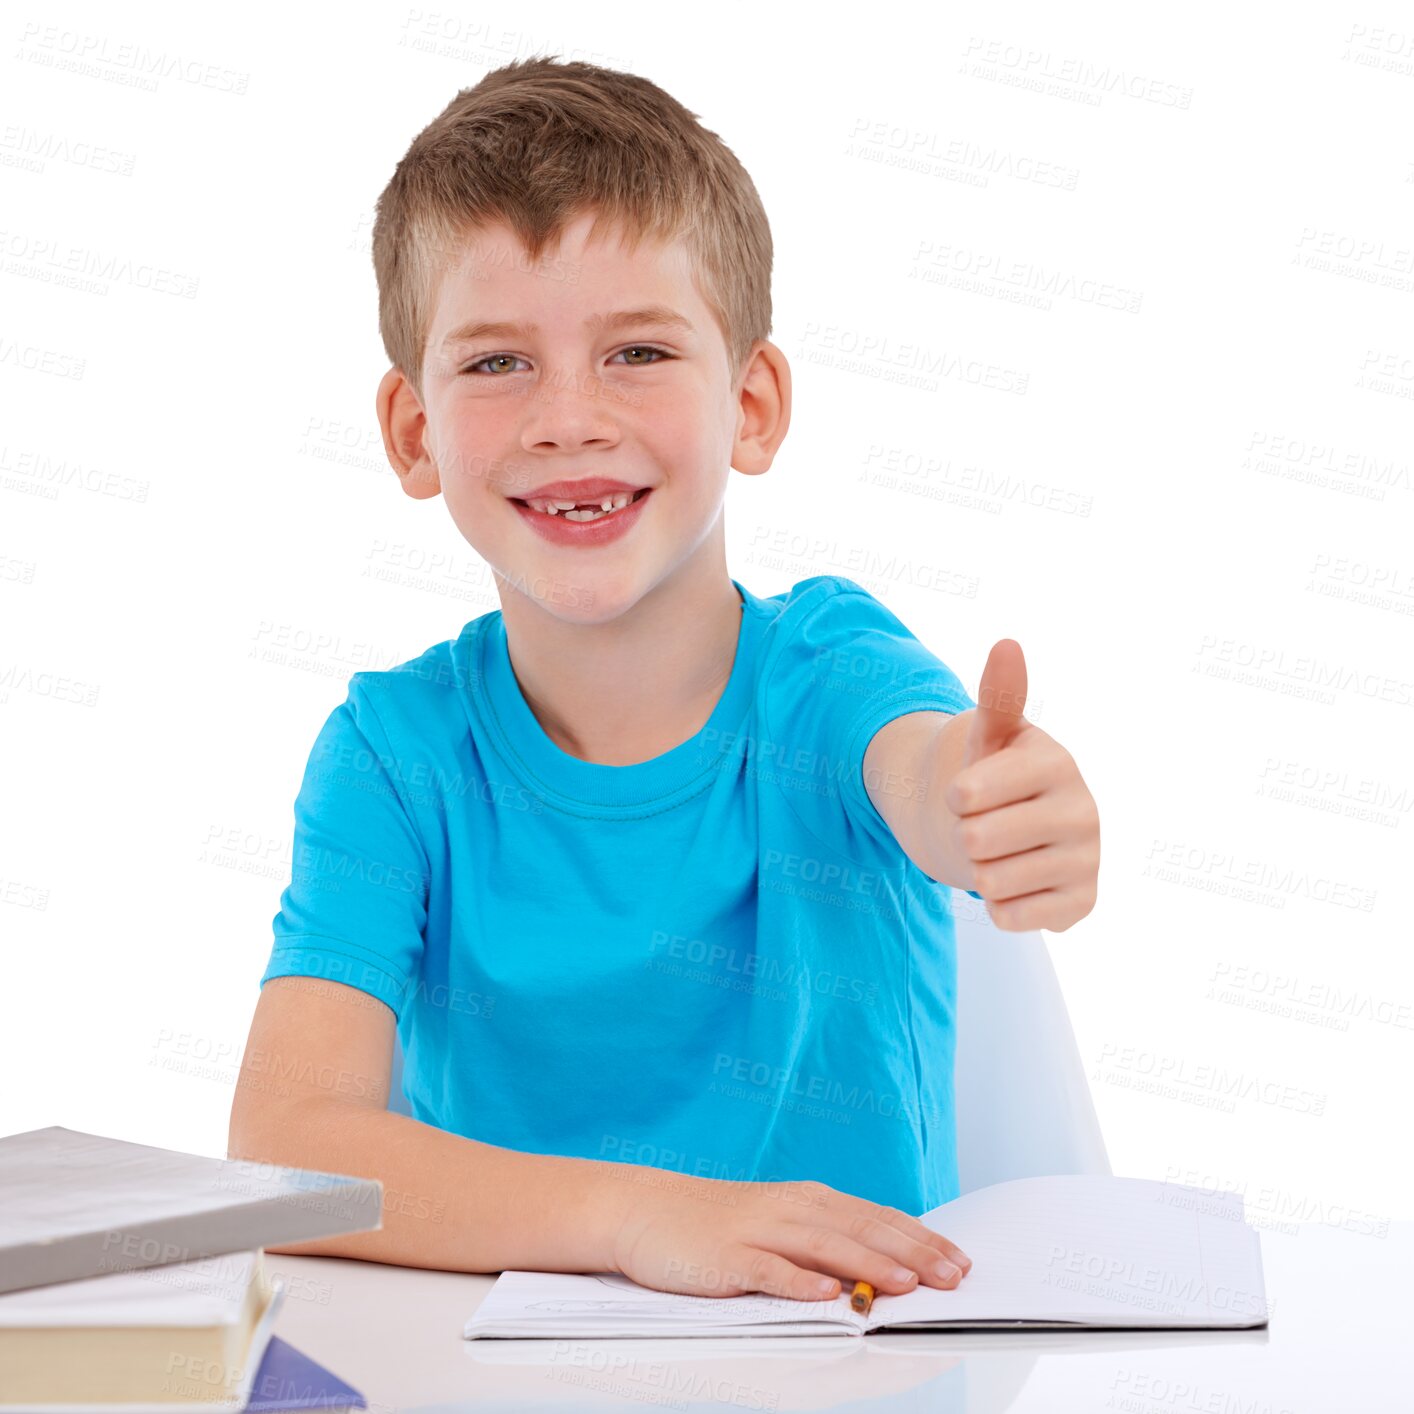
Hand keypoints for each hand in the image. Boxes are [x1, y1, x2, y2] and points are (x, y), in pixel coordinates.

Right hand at [600, 1168, 971, 1301]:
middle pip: (860, 1230)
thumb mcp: (778, 1226)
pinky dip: (798, 1282)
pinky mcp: (725, 1256)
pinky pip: (766, 1270)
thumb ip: (824, 1244)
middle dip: (912, 1254)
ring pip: (822, 1246)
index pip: (876, 1218)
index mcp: (808, 1201)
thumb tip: (881, 1272)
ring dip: (867, 1265)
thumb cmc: (718, 1226)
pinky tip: (825, 1296)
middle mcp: (790, 1209)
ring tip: (906, 1284)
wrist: (645, 1209)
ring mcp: (757, 1230)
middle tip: (953, 1277)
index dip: (921, 1239)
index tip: (961, 1261)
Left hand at [948, 639, 1098, 932]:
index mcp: (1056, 763)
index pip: (970, 792)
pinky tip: (1016, 883)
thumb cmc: (995, 776)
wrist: (1012, 830)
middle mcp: (1083, 811)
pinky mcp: (1082, 903)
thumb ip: (998, 696)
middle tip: (986, 824)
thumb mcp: (989, 736)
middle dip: (966, 835)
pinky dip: (1000, 906)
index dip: (955, 796)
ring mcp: (1087, 860)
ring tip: (1001, 851)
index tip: (968, 791)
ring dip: (980, 871)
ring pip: (991, 881)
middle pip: (976, 840)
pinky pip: (1013, 916)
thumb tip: (1007, 645)